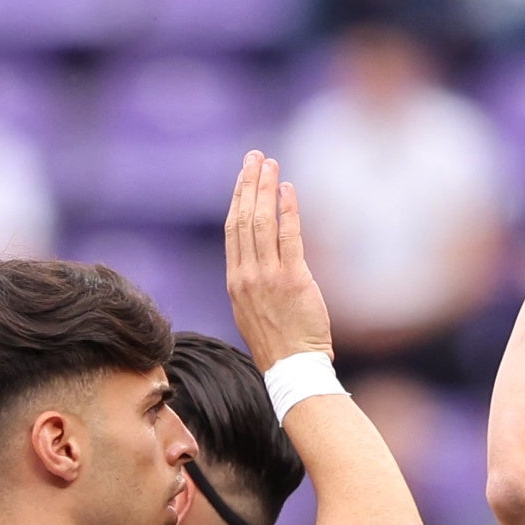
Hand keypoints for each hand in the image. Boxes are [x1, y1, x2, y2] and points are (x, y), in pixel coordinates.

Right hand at [224, 151, 334, 367]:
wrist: (292, 367)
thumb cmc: (279, 343)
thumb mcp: (254, 309)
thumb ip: (254, 281)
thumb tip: (263, 258)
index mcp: (235, 280)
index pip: (232, 230)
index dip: (237, 199)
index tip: (243, 177)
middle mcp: (245, 275)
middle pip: (242, 218)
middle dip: (248, 183)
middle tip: (255, 157)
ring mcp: (266, 276)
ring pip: (260, 222)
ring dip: (264, 188)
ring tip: (270, 164)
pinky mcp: (291, 279)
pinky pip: (287, 236)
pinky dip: (286, 209)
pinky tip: (287, 189)